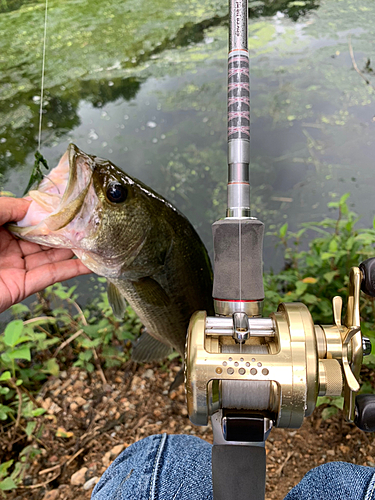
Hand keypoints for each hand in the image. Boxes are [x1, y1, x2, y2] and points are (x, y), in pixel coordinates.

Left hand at [0, 197, 91, 313]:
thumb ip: (5, 207)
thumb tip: (34, 205)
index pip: (27, 217)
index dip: (48, 211)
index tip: (70, 203)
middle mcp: (6, 247)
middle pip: (43, 236)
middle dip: (66, 229)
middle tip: (92, 221)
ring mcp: (15, 267)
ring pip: (51, 255)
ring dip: (75, 248)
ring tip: (99, 239)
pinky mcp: (22, 287)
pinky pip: (51, 276)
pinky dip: (72, 270)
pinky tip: (91, 263)